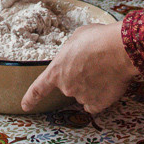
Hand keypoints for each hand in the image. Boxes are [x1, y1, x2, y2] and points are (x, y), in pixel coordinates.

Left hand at [21, 20, 137, 113]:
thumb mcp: (76, 38)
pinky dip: (100, 97)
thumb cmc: (97, 38)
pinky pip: (95, 104)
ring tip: (104, 69)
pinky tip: (106, 84)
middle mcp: (66, 87)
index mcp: (56, 70)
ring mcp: (82, 96)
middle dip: (78, 77)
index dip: (31, 98)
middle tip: (93, 63)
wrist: (119, 49)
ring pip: (83, 94)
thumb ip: (71, 52)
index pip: (39, 88)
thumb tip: (76, 56)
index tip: (25, 106)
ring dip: (90, 86)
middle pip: (69, 86)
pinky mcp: (98, 103)